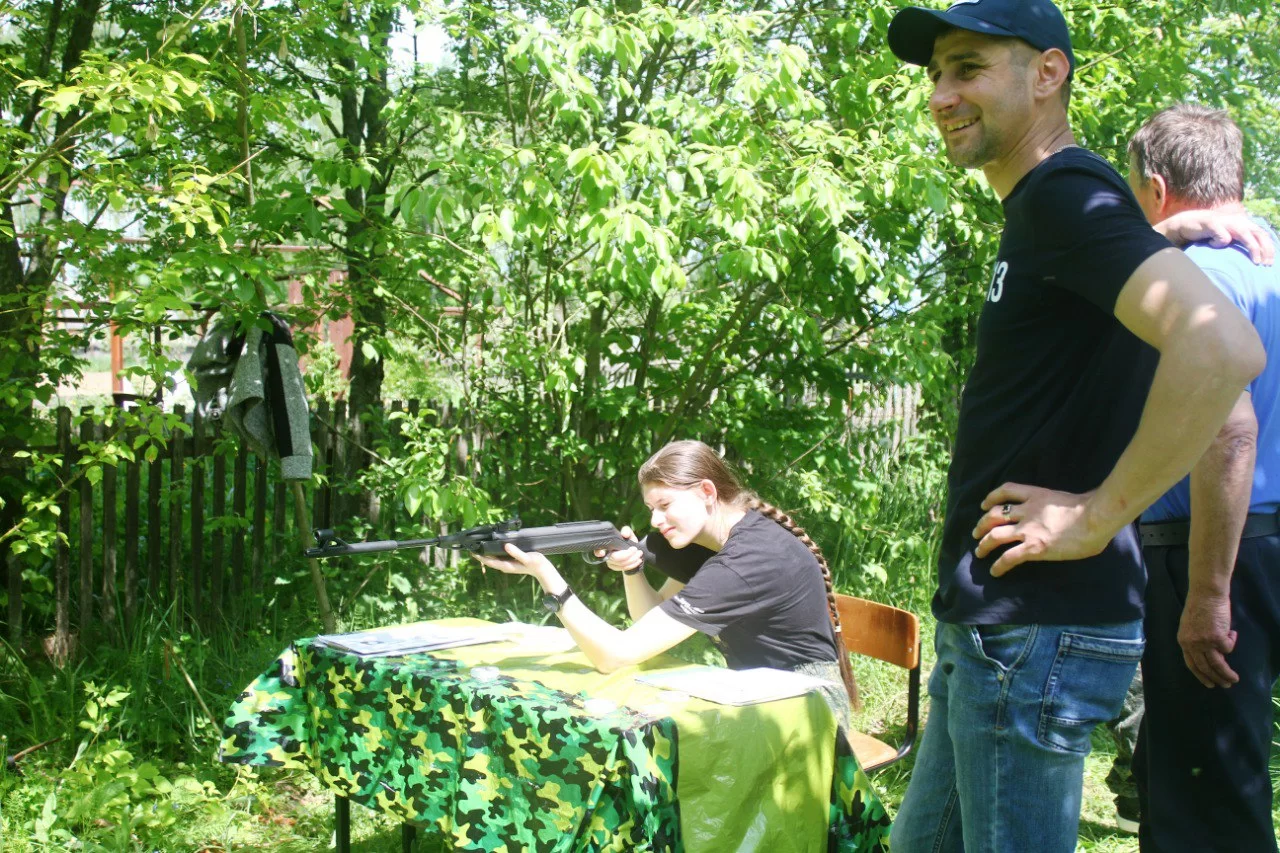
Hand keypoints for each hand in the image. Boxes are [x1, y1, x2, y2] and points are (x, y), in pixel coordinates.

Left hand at [472, 542, 555, 579]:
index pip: (489, 561)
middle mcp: (504, 565)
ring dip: (485, 552)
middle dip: (479, 554)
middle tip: (470, 546)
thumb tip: (506, 546)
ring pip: (492, 558)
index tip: (471, 551)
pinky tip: (491, 546)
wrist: (542, 569)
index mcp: (506, 566)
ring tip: (477, 544)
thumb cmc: (536, 564)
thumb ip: (516, 553)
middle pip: (488, 560)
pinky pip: (497, 556)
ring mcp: (507, 563)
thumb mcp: (527, 558)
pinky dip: (492, 551)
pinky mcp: (510, 560)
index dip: (479, 557)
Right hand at [597, 525, 643, 572]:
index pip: (598, 549)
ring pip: (620, 564)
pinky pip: (623, 568)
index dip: (598, 552)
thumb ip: (626, 530)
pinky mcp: (615, 567)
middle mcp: (606, 554)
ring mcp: (609, 562)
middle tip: (636, 550)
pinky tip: (638, 560)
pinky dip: (632, 564)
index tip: (602, 553)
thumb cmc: (628, 541)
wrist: (632, 552)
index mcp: (607, 544)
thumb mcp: (628, 533)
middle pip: (615, 557)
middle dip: (628, 554)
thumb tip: (624, 534)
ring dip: (632, 559)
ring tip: (639, 553)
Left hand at [973, 483, 1110, 576]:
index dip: (991, 497)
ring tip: (979, 552)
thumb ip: (1053, 506)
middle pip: (994, 515)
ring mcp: (1028, 529)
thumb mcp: (1064, 499)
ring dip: (983, 545)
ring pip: (995, 536)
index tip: (983, 504)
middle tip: (976, 533)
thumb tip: (1058, 516)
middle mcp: (1027, 511)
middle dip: (981, 525)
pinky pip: (1008, 558)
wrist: (1096, 516)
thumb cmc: (1090, 509)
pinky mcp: (1034, 548)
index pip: (1006, 490)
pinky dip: (998, 565)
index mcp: (1036, 495)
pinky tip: (995, 572)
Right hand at [1158, 210, 1274, 265]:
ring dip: (1254, 248)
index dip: (1269, 247)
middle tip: (1267, 264)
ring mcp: (1226, 222)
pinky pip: (1223, 238)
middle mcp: (1238, 220)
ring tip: (1256, 261)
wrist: (1187, 223)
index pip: (1262, 234)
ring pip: (1246, 235)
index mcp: (1243, 223)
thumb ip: (1239, 240)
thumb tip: (1254, 254)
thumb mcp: (1227, 236)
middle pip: (1258, 234)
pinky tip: (1211, 244)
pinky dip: (1219, 244)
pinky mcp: (1213, 224)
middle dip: (1266, 250)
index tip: (1269, 262)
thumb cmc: (1208, 233)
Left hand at [1177, 591, 1238, 687]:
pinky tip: (1232, 633)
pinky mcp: (1217, 638)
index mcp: (1183, 641)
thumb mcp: (1191, 626)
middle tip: (1225, 685)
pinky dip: (1232, 642)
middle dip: (1215, 679)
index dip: (1200, 675)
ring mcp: (1204, 642)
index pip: (1191, 664)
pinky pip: (1228, 648)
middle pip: (1204, 667)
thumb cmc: (1200, 606)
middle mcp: (1191, 644)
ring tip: (1234, 679)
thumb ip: (1196, 640)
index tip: (1208, 683)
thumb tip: (1210, 653)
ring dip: (1226, 674)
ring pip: (1217, 664)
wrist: (1206, 593)